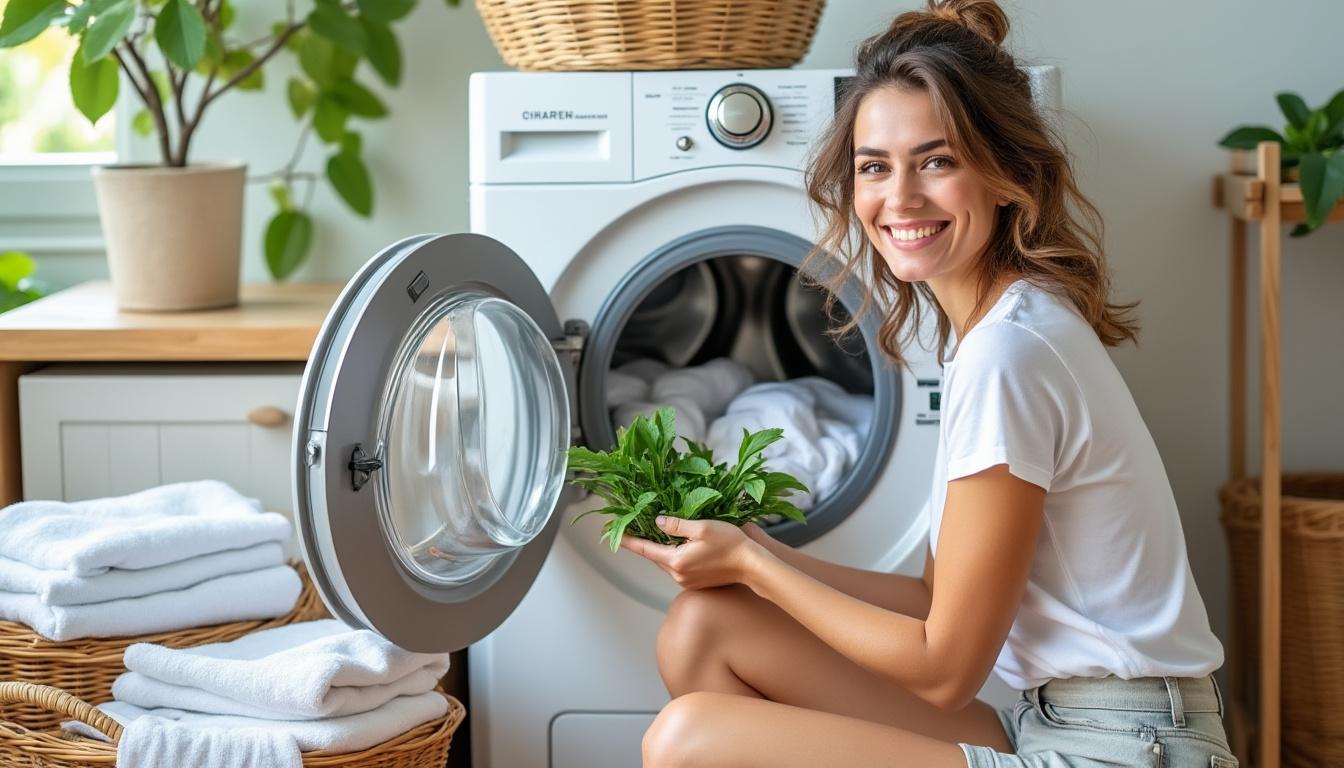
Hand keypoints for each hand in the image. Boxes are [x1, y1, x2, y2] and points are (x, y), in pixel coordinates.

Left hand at [619, 516, 767, 589]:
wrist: (751, 565)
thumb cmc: (730, 544)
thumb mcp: (702, 527)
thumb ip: (677, 525)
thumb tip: (658, 521)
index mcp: (676, 561)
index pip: (645, 549)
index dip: (628, 540)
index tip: (614, 534)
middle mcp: (678, 575)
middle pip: (655, 557)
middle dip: (646, 542)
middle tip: (637, 526)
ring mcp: (686, 581)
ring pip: (666, 562)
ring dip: (662, 549)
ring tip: (660, 532)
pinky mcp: (695, 583)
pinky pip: (677, 568)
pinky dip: (674, 556)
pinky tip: (681, 545)